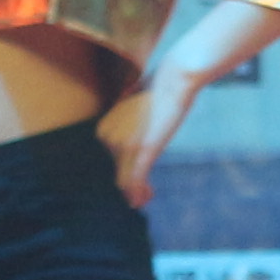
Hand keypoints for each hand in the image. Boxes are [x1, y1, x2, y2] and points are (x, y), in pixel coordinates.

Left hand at [106, 87, 172, 209]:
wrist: (175, 78)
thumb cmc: (158, 88)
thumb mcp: (135, 105)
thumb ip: (130, 122)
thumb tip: (131, 133)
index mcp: (104, 128)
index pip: (108, 158)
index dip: (121, 170)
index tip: (135, 180)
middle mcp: (109, 138)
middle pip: (118, 168)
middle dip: (130, 182)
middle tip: (145, 193)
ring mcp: (126, 145)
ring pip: (125, 179)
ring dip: (136, 191)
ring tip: (147, 196)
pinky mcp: (145, 149)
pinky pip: (135, 179)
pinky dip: (137, 193)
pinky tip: (140, 201)